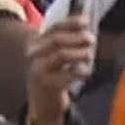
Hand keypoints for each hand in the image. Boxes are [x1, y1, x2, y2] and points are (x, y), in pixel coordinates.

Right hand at [26, 4, 90, 124]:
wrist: (42, 103)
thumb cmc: (52, 74)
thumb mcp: (53, 55)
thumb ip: (65, 39)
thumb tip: (84, 21)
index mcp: (35, 43)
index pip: (53, 28)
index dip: (70, 23)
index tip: (85, 22)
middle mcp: (33, 55)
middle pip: (57, 40)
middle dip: (76, 38)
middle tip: (91, 39)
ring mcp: (38, 70)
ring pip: (62, 55)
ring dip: (79, 53)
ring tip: (88, 55)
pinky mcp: (47, 84)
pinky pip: (67, 74)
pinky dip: (79, 71)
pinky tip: (85, 71)